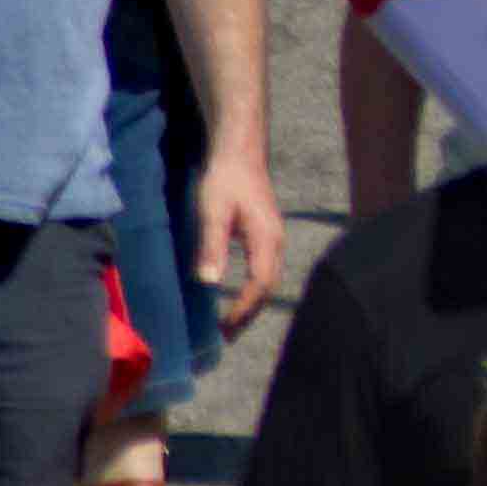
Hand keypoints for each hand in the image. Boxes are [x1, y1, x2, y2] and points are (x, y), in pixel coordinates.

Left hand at [194, 153, 285, 329]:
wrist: (240, 150)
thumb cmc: (225, 178)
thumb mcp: (213, 211)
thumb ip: (213, 246)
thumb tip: (210, 282)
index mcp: (267, 238)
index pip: (260, 284)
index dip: (244, 308)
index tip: (225, 327)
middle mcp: (276, 241)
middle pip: (269, 286)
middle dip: (250, 313)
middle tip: (228, 335)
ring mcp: (274, 236)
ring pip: (270, 279)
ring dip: (253, 302)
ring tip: (233, 322)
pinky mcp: (267, 232)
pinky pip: (266, 269)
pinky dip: (255, 288)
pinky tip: (240, 294)